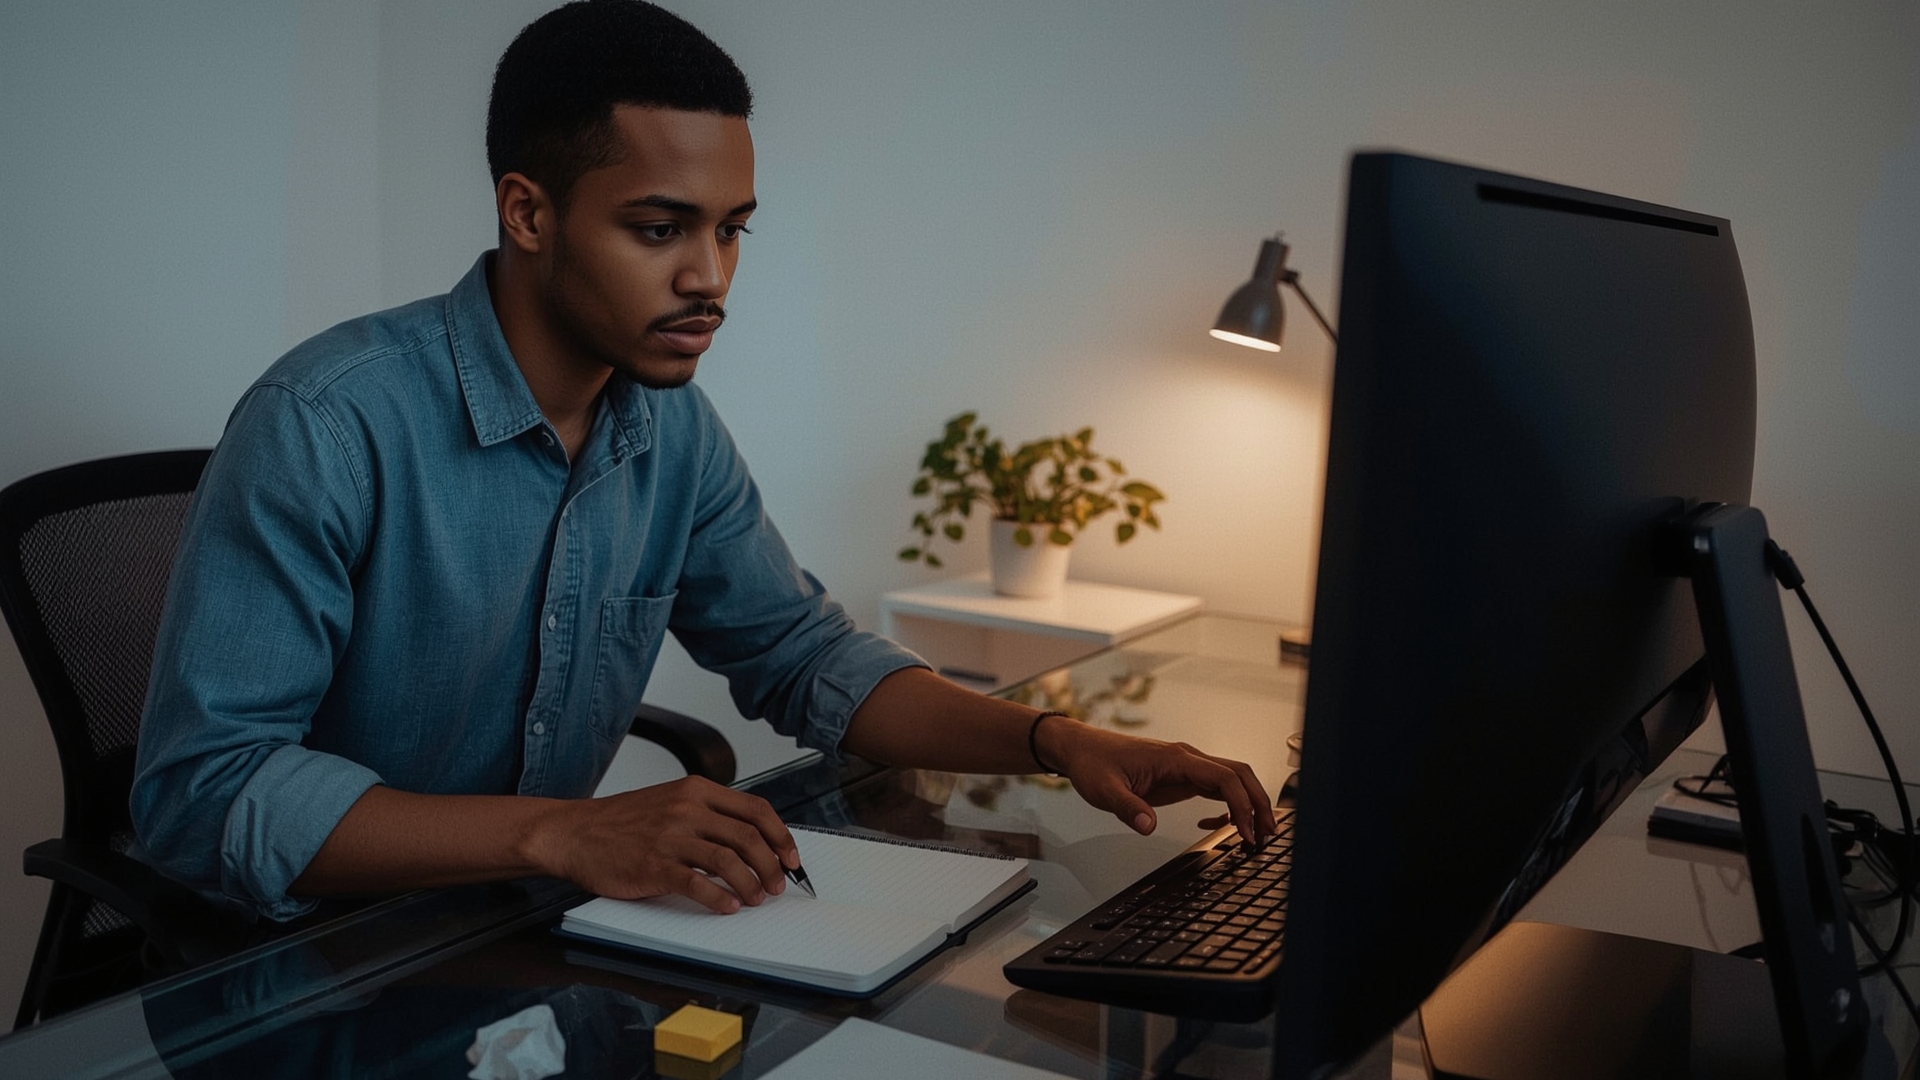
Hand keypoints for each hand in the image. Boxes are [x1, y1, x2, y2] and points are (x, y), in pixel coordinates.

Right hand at [530, 776, 799, 912]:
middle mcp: (687, 809)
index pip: (755, 809)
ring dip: (751, 885)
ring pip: (729, 861)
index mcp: (696, 791)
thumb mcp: (670, 801)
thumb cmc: (622, 822)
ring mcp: (671, 837)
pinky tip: (728, 907)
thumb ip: (707, 814)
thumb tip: (751, 841)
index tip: (791, 857)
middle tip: (776, 885)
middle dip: (771, 866)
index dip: (781, 835)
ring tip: (756, 899)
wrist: (574, 832)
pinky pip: (698, 884)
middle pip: (748, 837)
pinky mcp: (654, 865)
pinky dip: (720, 898)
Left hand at [1039, 717, 1275, 841]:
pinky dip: (1227, 806)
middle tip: (1267, 834)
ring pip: (1231, 779)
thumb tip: (1147, 826)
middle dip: (1258, 802)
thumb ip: (1127, 808)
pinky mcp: (1181, 776)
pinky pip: (1216, 787)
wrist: (1081, 750)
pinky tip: (1218, 825)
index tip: (1247, 832)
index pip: (1224, 777)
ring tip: (1256, 834)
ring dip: (1248, 803)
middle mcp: (1187, 759)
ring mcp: (1186, 766)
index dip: (1242, 805)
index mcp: (1176, 758)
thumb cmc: (1093, 764)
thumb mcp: (1104, 790)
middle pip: (1239, 774)